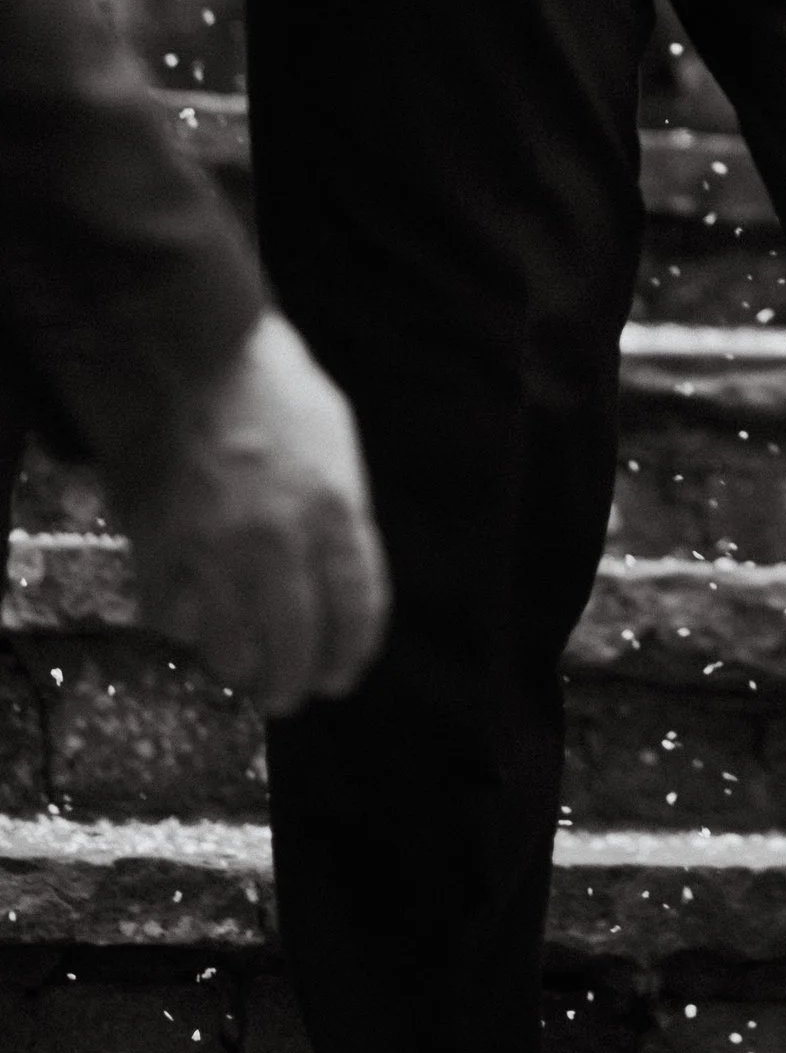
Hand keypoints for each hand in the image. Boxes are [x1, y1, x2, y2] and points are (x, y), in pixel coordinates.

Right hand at [118, 311, 388, 719]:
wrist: (192, 360)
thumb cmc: (272, 388)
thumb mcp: (335, 438)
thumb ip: (341, 507)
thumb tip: (337, 568)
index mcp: (336, 509)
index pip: (357, 609)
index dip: (352, 653)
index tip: (343, 674)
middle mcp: (281, 543)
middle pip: (295, 648)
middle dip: (296, 682)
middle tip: (289, 692)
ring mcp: (217, 553)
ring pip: (232, 651)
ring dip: (241, 670)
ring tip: (243, 671)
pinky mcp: (162, 554)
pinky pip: (173, 623)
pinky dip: (185, 631)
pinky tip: (194, 623)